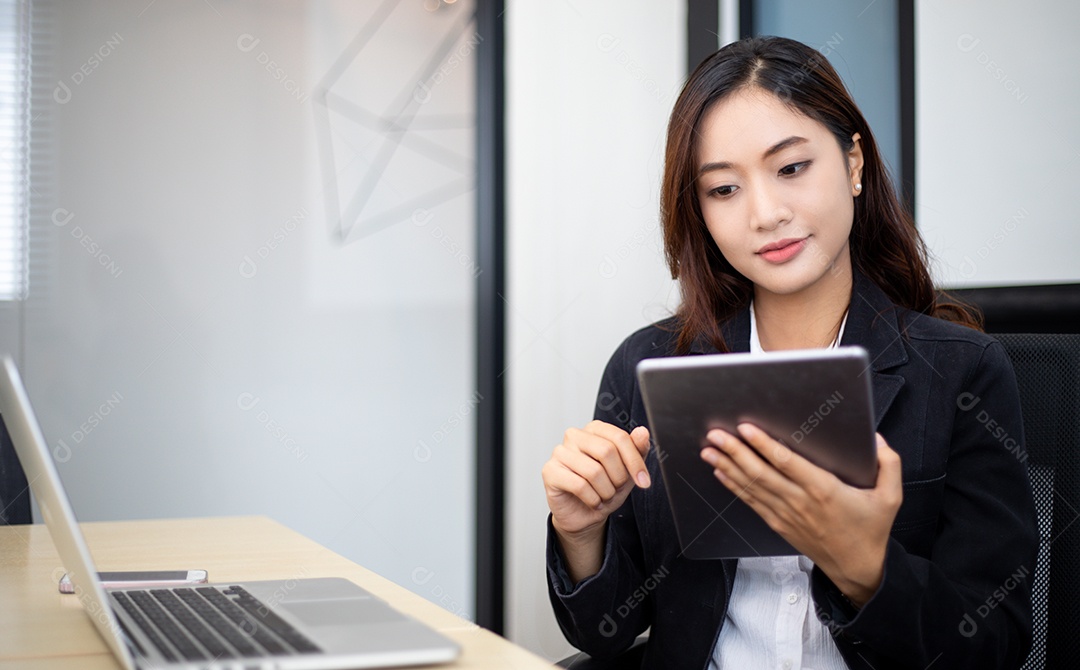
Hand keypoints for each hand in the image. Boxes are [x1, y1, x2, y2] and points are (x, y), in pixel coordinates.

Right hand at [543, 421, 650, 538]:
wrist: (585, 515)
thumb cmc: (604, 488)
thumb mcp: (627, 471)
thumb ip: (637, 450)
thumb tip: (642, 432)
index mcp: (595, 430)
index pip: (619, 437)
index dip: (635, 462)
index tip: (644, 480)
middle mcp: (575, 436)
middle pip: (606, 451)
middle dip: (618, 477)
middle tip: (616, 489)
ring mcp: (560, 452)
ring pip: (594, 471)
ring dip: (606, 491)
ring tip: (603, 496)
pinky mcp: (550, 471)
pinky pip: (579, 485)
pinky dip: (593, 499)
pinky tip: (593, 502)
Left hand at [700, 425, 902, 605]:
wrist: (857, 569)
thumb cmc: (871, 530)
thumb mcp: (891, 497)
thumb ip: (889, 464)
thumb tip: (877, 438)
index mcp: (824, 490)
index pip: (787, 463)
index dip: (764, 445)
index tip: (746, 429)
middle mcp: (800, 502)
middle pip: (761, 473)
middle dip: (735, 452)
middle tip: (715, 434)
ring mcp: (786, 514)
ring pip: (751, 487)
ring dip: (728, 467)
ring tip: (708, 450)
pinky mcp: (779, 524)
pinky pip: (752, 502)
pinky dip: (734, 487)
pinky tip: (721, 473)